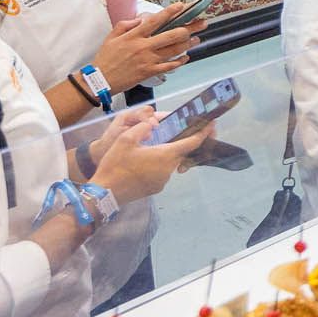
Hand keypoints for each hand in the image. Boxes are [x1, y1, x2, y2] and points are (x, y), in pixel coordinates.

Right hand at [89, 111, 211, 204]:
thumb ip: (142, 128)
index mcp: (165, 155)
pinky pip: (163, 172)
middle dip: (185, 142)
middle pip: (182, 153)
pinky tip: (146, 161)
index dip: (203, 133)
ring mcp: (164, 181)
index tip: (211, 125)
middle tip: (181, 131)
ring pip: (171, 163)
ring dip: (168, 154)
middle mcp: (169, 169)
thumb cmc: (115, 165)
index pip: (191, 142)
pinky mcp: (157, 188)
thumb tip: (153, 123)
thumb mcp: (125, 139)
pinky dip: (160, 164)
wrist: (106, 193)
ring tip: (153, 147)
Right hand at [93, 15, 203, 90]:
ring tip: (197, 39)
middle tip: (200, 24)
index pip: (155, 21)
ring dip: (188, 44)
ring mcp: (148, 60)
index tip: (181, 6)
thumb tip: (142, 19)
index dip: (169, 12)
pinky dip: (179, 61)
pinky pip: (169, 66)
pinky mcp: (150, 72)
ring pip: (174, 50)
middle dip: (189, 28)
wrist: (101, 80)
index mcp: (134, 36)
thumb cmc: (106, 58)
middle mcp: (143, 47)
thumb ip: (127, 25)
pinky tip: (186, 57)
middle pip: (171, 35)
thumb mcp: (112, 36)